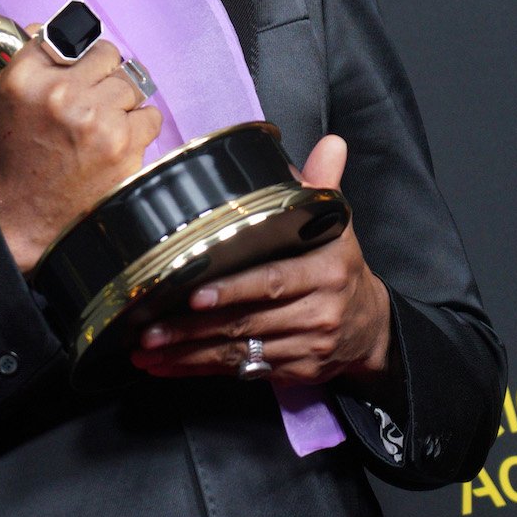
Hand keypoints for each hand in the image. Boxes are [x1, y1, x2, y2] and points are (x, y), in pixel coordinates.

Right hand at [0, 29, 162, 273]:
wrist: (27, 213)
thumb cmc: (15, 156)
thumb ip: (19, 59)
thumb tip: (46, 27)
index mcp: (25, 78)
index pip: (64, 34)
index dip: (74, 51)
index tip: (77, 64)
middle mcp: (61, 93)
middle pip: (106, 54)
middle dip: (102, 73)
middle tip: (93, 94)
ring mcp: (95, 118)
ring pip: (131, 83)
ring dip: (120, 101)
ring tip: (103, 120)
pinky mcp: (123, 143)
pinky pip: (150, 114)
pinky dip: (139, 125)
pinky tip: (119, 137)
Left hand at [130, 135, 391, 385]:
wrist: (371, 327)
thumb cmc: (340, 268)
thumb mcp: (339, 226)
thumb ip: (324, 186)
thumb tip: (330, 143)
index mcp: (326, 272)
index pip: (274, 282)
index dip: (233, 290)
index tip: (193, 293)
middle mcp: (318, 312)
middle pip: (247, 322)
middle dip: (193, 329)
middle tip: (149, 329)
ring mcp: (306, 347)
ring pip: (239, 353)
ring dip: (188, 353)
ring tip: (146, 349)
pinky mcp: (294, 372)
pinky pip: (241, 371)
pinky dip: (200, 370)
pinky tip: (165, 367)